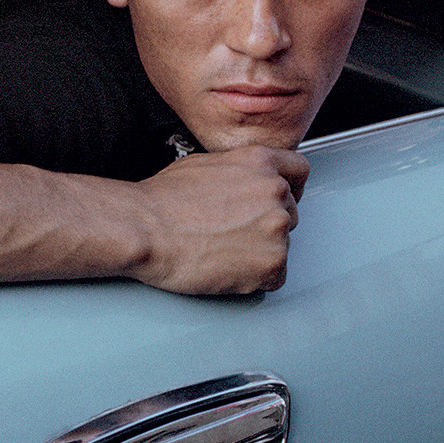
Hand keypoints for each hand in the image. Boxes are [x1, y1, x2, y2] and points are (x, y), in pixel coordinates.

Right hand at [132, 146, 309, 294]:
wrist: (145, 229)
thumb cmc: (161, 201)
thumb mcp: (205, 165)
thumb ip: (238, 173)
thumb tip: (241, 186)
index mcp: (260, 163)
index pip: (299, 171)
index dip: (289, 189)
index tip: (279, 201)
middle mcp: (274, 192)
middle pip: (290, 213)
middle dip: (266, 225)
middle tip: (234, 235)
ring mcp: (277, 228)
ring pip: (282, 246)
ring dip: (259, 253)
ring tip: (222, 253)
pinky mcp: (272, 263)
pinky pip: (276, 277)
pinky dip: (255, 279)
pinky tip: (227, 270)